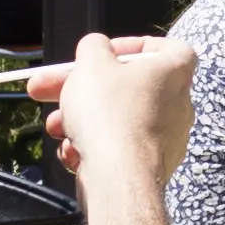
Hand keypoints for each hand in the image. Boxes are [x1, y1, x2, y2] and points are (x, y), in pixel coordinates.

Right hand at [37, 32, 193, 186]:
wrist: (118, 178)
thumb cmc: (110, 114)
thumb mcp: (91, 63)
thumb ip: (93, 46)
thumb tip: (97, 47)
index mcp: (174, 72)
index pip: (167, 48)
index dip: (134, 46)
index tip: (104, 53)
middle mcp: (178, 104)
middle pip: (126, 86)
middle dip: (81, 87)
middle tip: (46, 87)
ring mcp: (165, 139)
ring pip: (115, 119)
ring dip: (79, 119)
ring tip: (54, 125)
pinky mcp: (149, 166)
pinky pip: (117, 148)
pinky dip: (92, 147)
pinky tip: (72, 151)